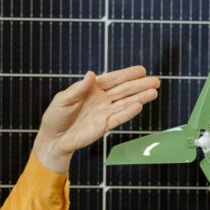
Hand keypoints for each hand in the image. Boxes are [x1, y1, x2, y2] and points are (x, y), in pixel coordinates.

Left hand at [33, 66, 160, 172]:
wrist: (53, 139)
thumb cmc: (55, 116)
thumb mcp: (62, 99)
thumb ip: (78, 89)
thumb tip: (91, 75)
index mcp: (92, 89)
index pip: (113, 79)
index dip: (127, 74)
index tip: (142, 70)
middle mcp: (101, 99)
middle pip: (124, 90)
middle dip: (140, 85)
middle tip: (156, 81)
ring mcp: (104, 112)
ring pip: (125, 103)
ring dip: (140, 98)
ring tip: (154, 92)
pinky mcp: (104, 126)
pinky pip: (118, 118)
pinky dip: (128, 112)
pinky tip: (139, 106)